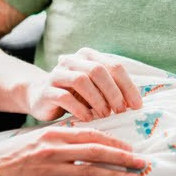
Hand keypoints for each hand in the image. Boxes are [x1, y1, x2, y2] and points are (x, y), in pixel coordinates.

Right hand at [0, 126, 148, 175]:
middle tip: (142, 162)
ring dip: (116, 175)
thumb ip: (61, 141)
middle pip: (96, 152)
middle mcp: (55, 150)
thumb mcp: (37, 140)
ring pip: (92, 172)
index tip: (129, 147)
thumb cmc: (13, 157)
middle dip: (122, 157)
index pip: (90, 135)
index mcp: (53, 135)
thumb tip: (87, 144)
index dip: (113, 141)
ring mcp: (52, 170)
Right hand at [26, 48, 143, 122]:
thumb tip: (136, 104)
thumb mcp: (94, 88)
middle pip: (98, 71)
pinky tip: (88, 119)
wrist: (39, 95)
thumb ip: (111, 89)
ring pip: (82, 81)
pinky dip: (80, 109)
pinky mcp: (47, 90)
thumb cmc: (73, 94)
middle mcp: (72, 60)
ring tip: (105, 115)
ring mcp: (58, 74)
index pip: (114, 66)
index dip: (128, 86)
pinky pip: (65, 97)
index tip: (137, 106)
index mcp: (88, 56)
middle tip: (120, 111)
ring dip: (97, 100)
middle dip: (113, 92)